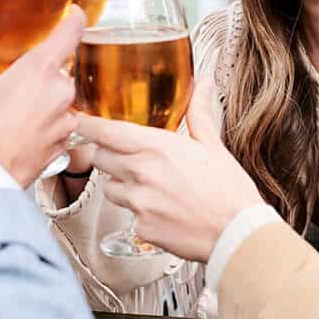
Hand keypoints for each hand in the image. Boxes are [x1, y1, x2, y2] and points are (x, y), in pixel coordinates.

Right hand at [0, 5, 85, 186]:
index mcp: (39, 69)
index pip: (70, 32)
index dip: (74, 20)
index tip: (76, 14)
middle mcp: (59, 92)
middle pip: (62, 71)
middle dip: (43, 76)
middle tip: (18, 84)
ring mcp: (65, 120)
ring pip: (60, 100)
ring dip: (44, 102)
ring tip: (15, 113)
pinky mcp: (64, 144)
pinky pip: (58, 125)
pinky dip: (45, 125)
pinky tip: (22, 132)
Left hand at [76, 78, 262, 260]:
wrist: (238, 234)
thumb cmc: (229, 191)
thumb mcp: (213, 146)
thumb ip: (199, 113)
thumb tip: (205, 84)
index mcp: (157, 147)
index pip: (103, 131)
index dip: (86, 124)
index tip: (80, 120)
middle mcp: (141, 172)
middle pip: (99, 157)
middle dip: (107, 155)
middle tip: (126, 156)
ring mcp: (138, 202)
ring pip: (108, 187)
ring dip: (120, 184)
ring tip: (149, 186)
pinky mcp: (140, 227)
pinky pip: (126, 214)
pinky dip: (138, 211)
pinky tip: (162, 210)